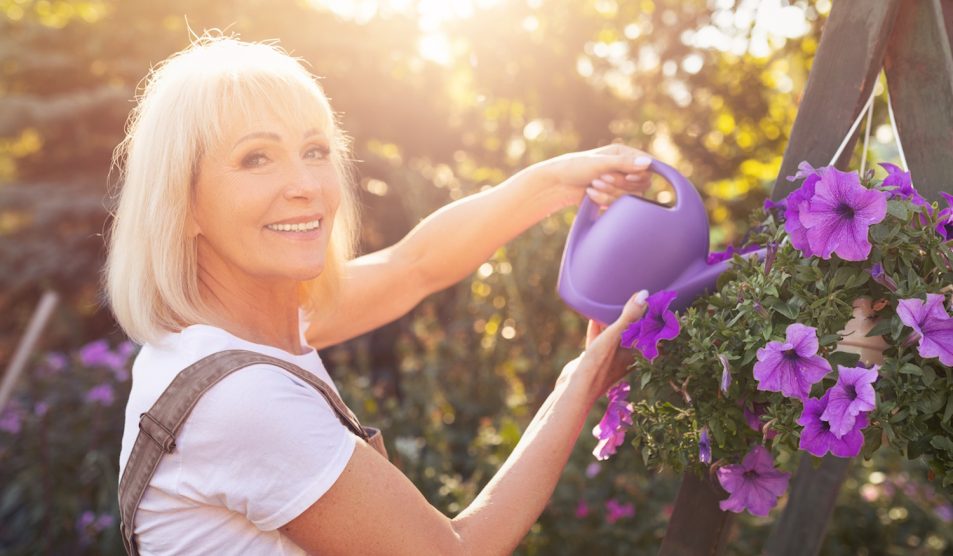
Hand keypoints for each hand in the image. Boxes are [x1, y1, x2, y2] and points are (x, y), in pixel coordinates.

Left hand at [527, 144, 653, 209]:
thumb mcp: (600, 163)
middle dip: (620, 184)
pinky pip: (619, 204)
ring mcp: (620, 184)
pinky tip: (591, 194)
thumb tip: (648, 163)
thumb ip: (624, 163)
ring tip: (593, 185)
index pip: (648, 164)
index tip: (629, 178)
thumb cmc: (575, 167)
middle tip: (603, 178)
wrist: (558, 185)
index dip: (642, 173)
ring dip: (610, 192)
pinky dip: (604, 200)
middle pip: (641, 183)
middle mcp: (625, 168)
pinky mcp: (614, 198)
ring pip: (631, 196)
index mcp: (624, 154)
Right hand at [562, 290, 648, 394]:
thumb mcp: (614, 336)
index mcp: (637, 353)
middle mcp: (627, 356)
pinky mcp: (595, 357)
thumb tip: (644, 294)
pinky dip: (599, 327)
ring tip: (617, 304)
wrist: (574, 388)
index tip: (661, 305)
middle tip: (642, 300)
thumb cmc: (598, 365)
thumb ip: (629, 316)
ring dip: (618, 322)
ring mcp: (610, 357)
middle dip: (639, 319)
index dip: (658, 321)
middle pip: (636, 334)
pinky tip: (593, 316)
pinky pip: (600, 338)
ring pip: (618, 336)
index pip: (654, 335)